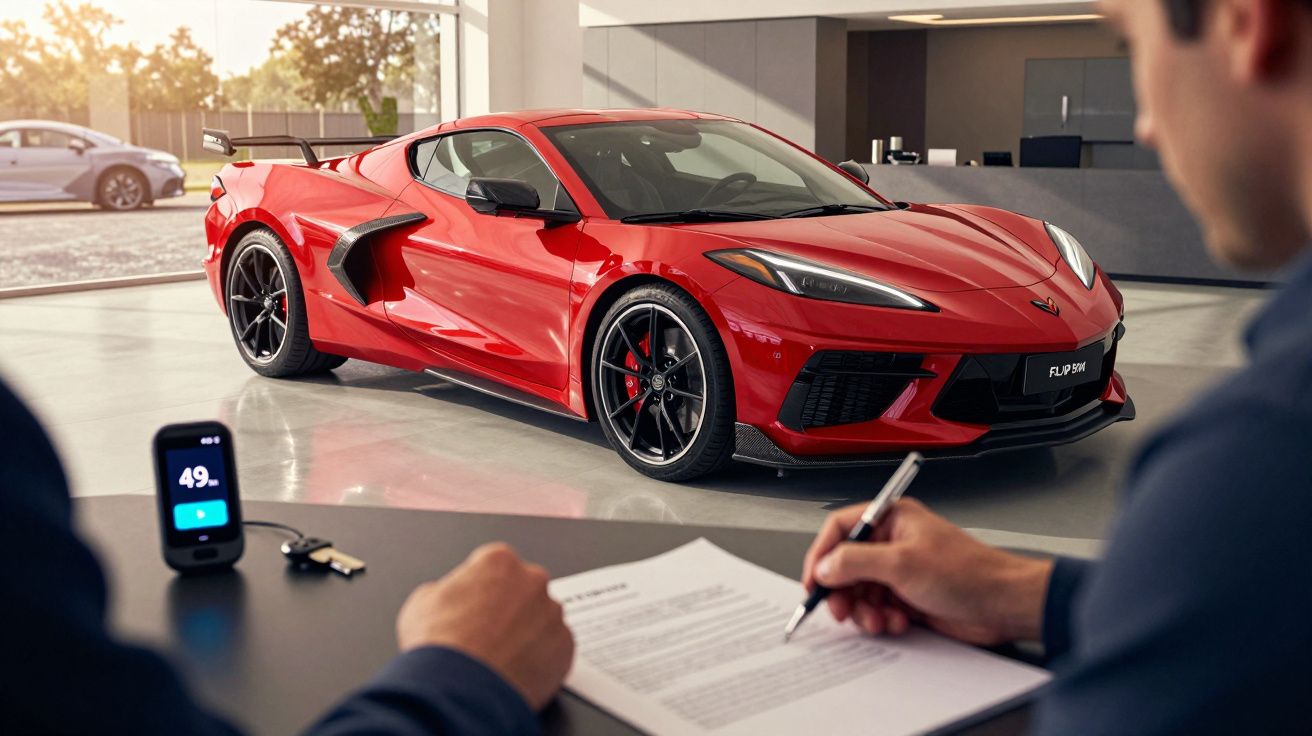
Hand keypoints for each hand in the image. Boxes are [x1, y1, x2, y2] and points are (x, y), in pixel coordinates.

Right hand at [397, 543, 574, 709]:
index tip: (474, 606)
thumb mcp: (422, 603)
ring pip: (542, 620)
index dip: (481, 588)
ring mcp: (553, 615)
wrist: (457, 690)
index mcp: (499, 561)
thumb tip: (450, 597)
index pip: (495, 566)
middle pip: (523, 590)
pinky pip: (554, 649)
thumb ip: (446, 590)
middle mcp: (533, 581)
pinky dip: (540, 659)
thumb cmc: (439, 646)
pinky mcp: (565, 647)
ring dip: (527, 633)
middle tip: (488, 633)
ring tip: (500, 657)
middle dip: (509, 608)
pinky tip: (516, 671)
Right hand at [802, 498, 1052, 645]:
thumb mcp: (902, 564)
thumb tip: (825, 566)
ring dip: (864, 611)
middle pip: (846, 565)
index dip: (822, 555)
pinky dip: (882, 619)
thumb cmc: (969, 573)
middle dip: (843, 591)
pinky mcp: (908, 597)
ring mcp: (900, 571)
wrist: (1003, 605)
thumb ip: (855, 562)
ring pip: (860, 592)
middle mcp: (893, 542)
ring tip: (878, 620)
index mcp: (891, 519)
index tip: (814, 581)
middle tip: (841, 610)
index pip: (841, 530)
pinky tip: (899, 622)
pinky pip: (878, 609)